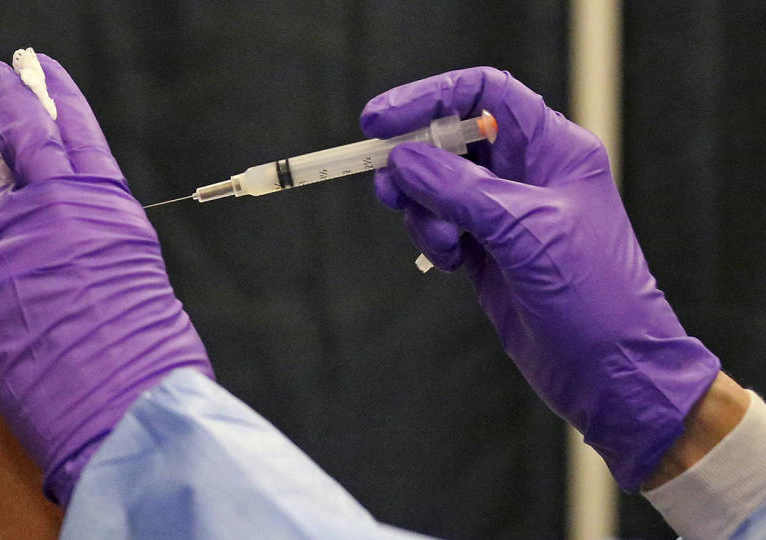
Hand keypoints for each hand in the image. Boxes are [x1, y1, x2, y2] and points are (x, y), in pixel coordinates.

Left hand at [0, 54, 211, 505]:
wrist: (129, 412)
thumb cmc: (153, 361)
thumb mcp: (147, 286)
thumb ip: (111, 253)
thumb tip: (84, 246)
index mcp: (116, 212)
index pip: (83, 137)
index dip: (61, 99)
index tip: (46, 74)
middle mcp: (67, 211)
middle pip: (34, 138)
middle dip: (17, 98)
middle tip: (6, 74)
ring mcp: (21, 241)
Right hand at [361, 67, 719, 491]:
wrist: (610, 373)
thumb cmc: (592, 296)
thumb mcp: (524, 232)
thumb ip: (460, 189)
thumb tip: (403, 158)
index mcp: (553, 149)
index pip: (485, 94)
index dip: (430, 97)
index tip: (380, 120)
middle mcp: (528, 174)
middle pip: (451, 139)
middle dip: (414, 160)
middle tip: (387, 187)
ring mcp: (505, 214)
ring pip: (437, 186)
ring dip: (422, 209)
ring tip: (442, 245)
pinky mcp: (487, 251)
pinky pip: (439, 225)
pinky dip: (430, 237)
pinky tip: (450, 263)